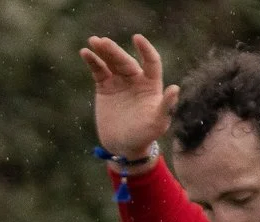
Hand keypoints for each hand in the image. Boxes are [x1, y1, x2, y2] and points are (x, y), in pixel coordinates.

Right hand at [80, 34, 177, 160]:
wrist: (124, 145)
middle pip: (125, 60)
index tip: (137, 39)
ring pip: (111, 62)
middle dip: (114, 51)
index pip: (150, 61)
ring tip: (92, 41)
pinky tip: (85, 53)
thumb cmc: (145, 135)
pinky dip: (92, 62)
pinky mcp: (105, 88)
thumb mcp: (158, 123)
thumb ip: (166, 105)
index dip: (145, 49)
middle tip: (102, 42)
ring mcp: (119, 82)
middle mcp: (136, 79)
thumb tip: (174, 88)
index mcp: (151, 83)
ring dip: (102, 51)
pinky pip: (98, 71)